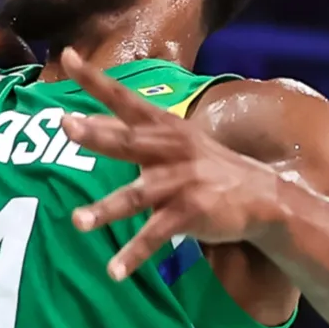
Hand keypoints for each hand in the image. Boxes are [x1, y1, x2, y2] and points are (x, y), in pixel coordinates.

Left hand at [59, 49, 287, 280]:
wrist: (263, 197)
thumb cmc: (205, 165)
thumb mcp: (173, 138)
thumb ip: (129, 131)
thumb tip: (80, 120)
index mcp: (162, 127)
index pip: (122, 97)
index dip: (95, 78)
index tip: (67, 56)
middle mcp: (169, 149)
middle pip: (127, 140)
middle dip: (97, 134)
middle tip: (65, 125)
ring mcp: (180, 182)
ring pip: (136, 196)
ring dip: (106, 209)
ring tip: (77, 221)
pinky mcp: (190, 213)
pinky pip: (155, 236)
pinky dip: (134, 254)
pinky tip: (114, 271)